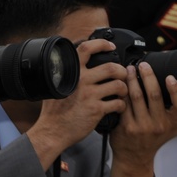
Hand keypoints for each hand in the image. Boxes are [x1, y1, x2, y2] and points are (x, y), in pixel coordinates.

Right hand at [27, 38, 127, 167]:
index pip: (87, 49)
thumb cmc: (53, 113)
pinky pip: (118, 103)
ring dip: (125, 88)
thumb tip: (72, 66)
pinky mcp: (96, 110)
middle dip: (122, 71)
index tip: (111, 46)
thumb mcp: (54, 89)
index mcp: (71, 73)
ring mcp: (89, 96)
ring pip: (118, 85)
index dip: (102, 44)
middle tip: (122, 76)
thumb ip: (65, 76)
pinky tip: (118, 107)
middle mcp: (81, 82)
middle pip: (112, 67)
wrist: (51, 132)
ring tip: (122, 93)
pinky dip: (122, 105)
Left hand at [112, 62, 176, 159]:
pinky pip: (124, 105)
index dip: (176, 90)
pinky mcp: (125, 127)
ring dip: (132, 80)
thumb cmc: (154, 140)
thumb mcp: (175, 129)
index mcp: (173, 123)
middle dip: (148, 76)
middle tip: (143, 65)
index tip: (170, 76)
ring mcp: (141, 127)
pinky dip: (122, 92)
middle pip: (154, 95)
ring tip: (129, 69)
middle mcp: (158, 125)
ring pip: (136, 97)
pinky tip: (120, 83)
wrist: (134, 158)